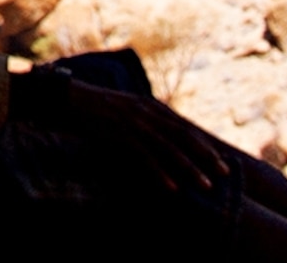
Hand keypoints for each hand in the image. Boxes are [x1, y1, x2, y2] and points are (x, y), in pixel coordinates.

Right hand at [14, 72, 231, 197]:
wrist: (63, 98)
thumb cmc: (91, 108)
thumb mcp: (122, 110)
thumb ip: (142, 121)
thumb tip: (160, 138)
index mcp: (148, 106)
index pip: (184, 127)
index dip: (204, 145)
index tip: (221, 161)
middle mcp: (145, 112)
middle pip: (183, 137)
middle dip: (205, 157)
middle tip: (224, 175)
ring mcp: (132, 123)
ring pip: (169, 149)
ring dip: (189, 169)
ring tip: (206, 186)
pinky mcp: (117, 134)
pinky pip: (144, 157)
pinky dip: (160, 174)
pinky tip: (172, 189)